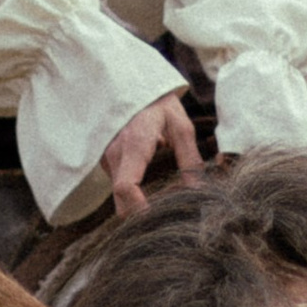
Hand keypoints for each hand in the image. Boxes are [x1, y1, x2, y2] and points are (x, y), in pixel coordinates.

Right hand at [102, 91, 200, 219]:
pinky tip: (152, 186)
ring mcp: (107, 160)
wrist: (132, 86)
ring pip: (119, 197)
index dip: (139, 210)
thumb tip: (200, 191)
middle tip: (170, 216)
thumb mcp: (181, 127)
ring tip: (166, 198)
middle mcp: (114, 155)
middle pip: (121, 201)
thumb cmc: (159, 104)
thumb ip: (190, 160)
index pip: (126, 187)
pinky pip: (118, 187)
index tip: (158, 220)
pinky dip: (134, 195)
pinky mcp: (107, 162)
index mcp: (134, 144)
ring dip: (139, 205)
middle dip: (142, 215)